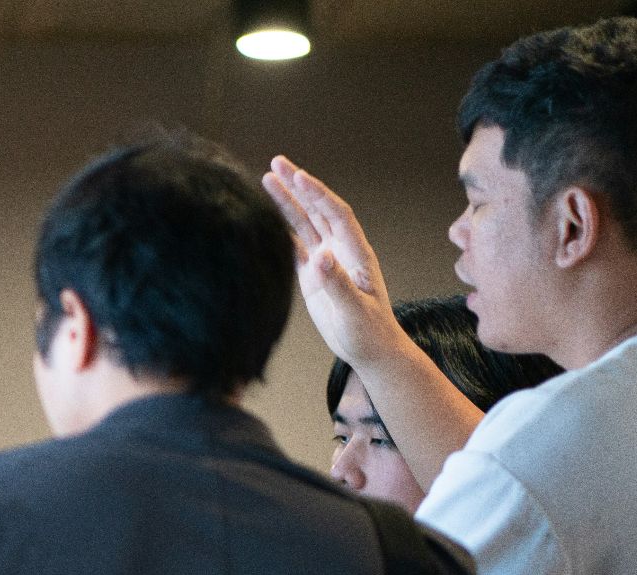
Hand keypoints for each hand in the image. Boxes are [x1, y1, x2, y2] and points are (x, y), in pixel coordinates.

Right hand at [261, 157, 421, 371]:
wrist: (370, 350)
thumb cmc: (368, 332)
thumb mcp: (354, 310)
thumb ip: (338, 283)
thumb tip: (320, 257)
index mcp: (356, 253)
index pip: (336, 214)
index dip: (318, 194)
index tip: (298, 176)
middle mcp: (340, 250)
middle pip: (317, 210)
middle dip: (298, 185)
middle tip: (276, 162)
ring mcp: (326, 261)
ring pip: (304, 224)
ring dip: (287, 202)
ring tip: (267, 179)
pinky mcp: (313, 276)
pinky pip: (295, 246)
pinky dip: (281, 229)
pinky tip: (266, 216)